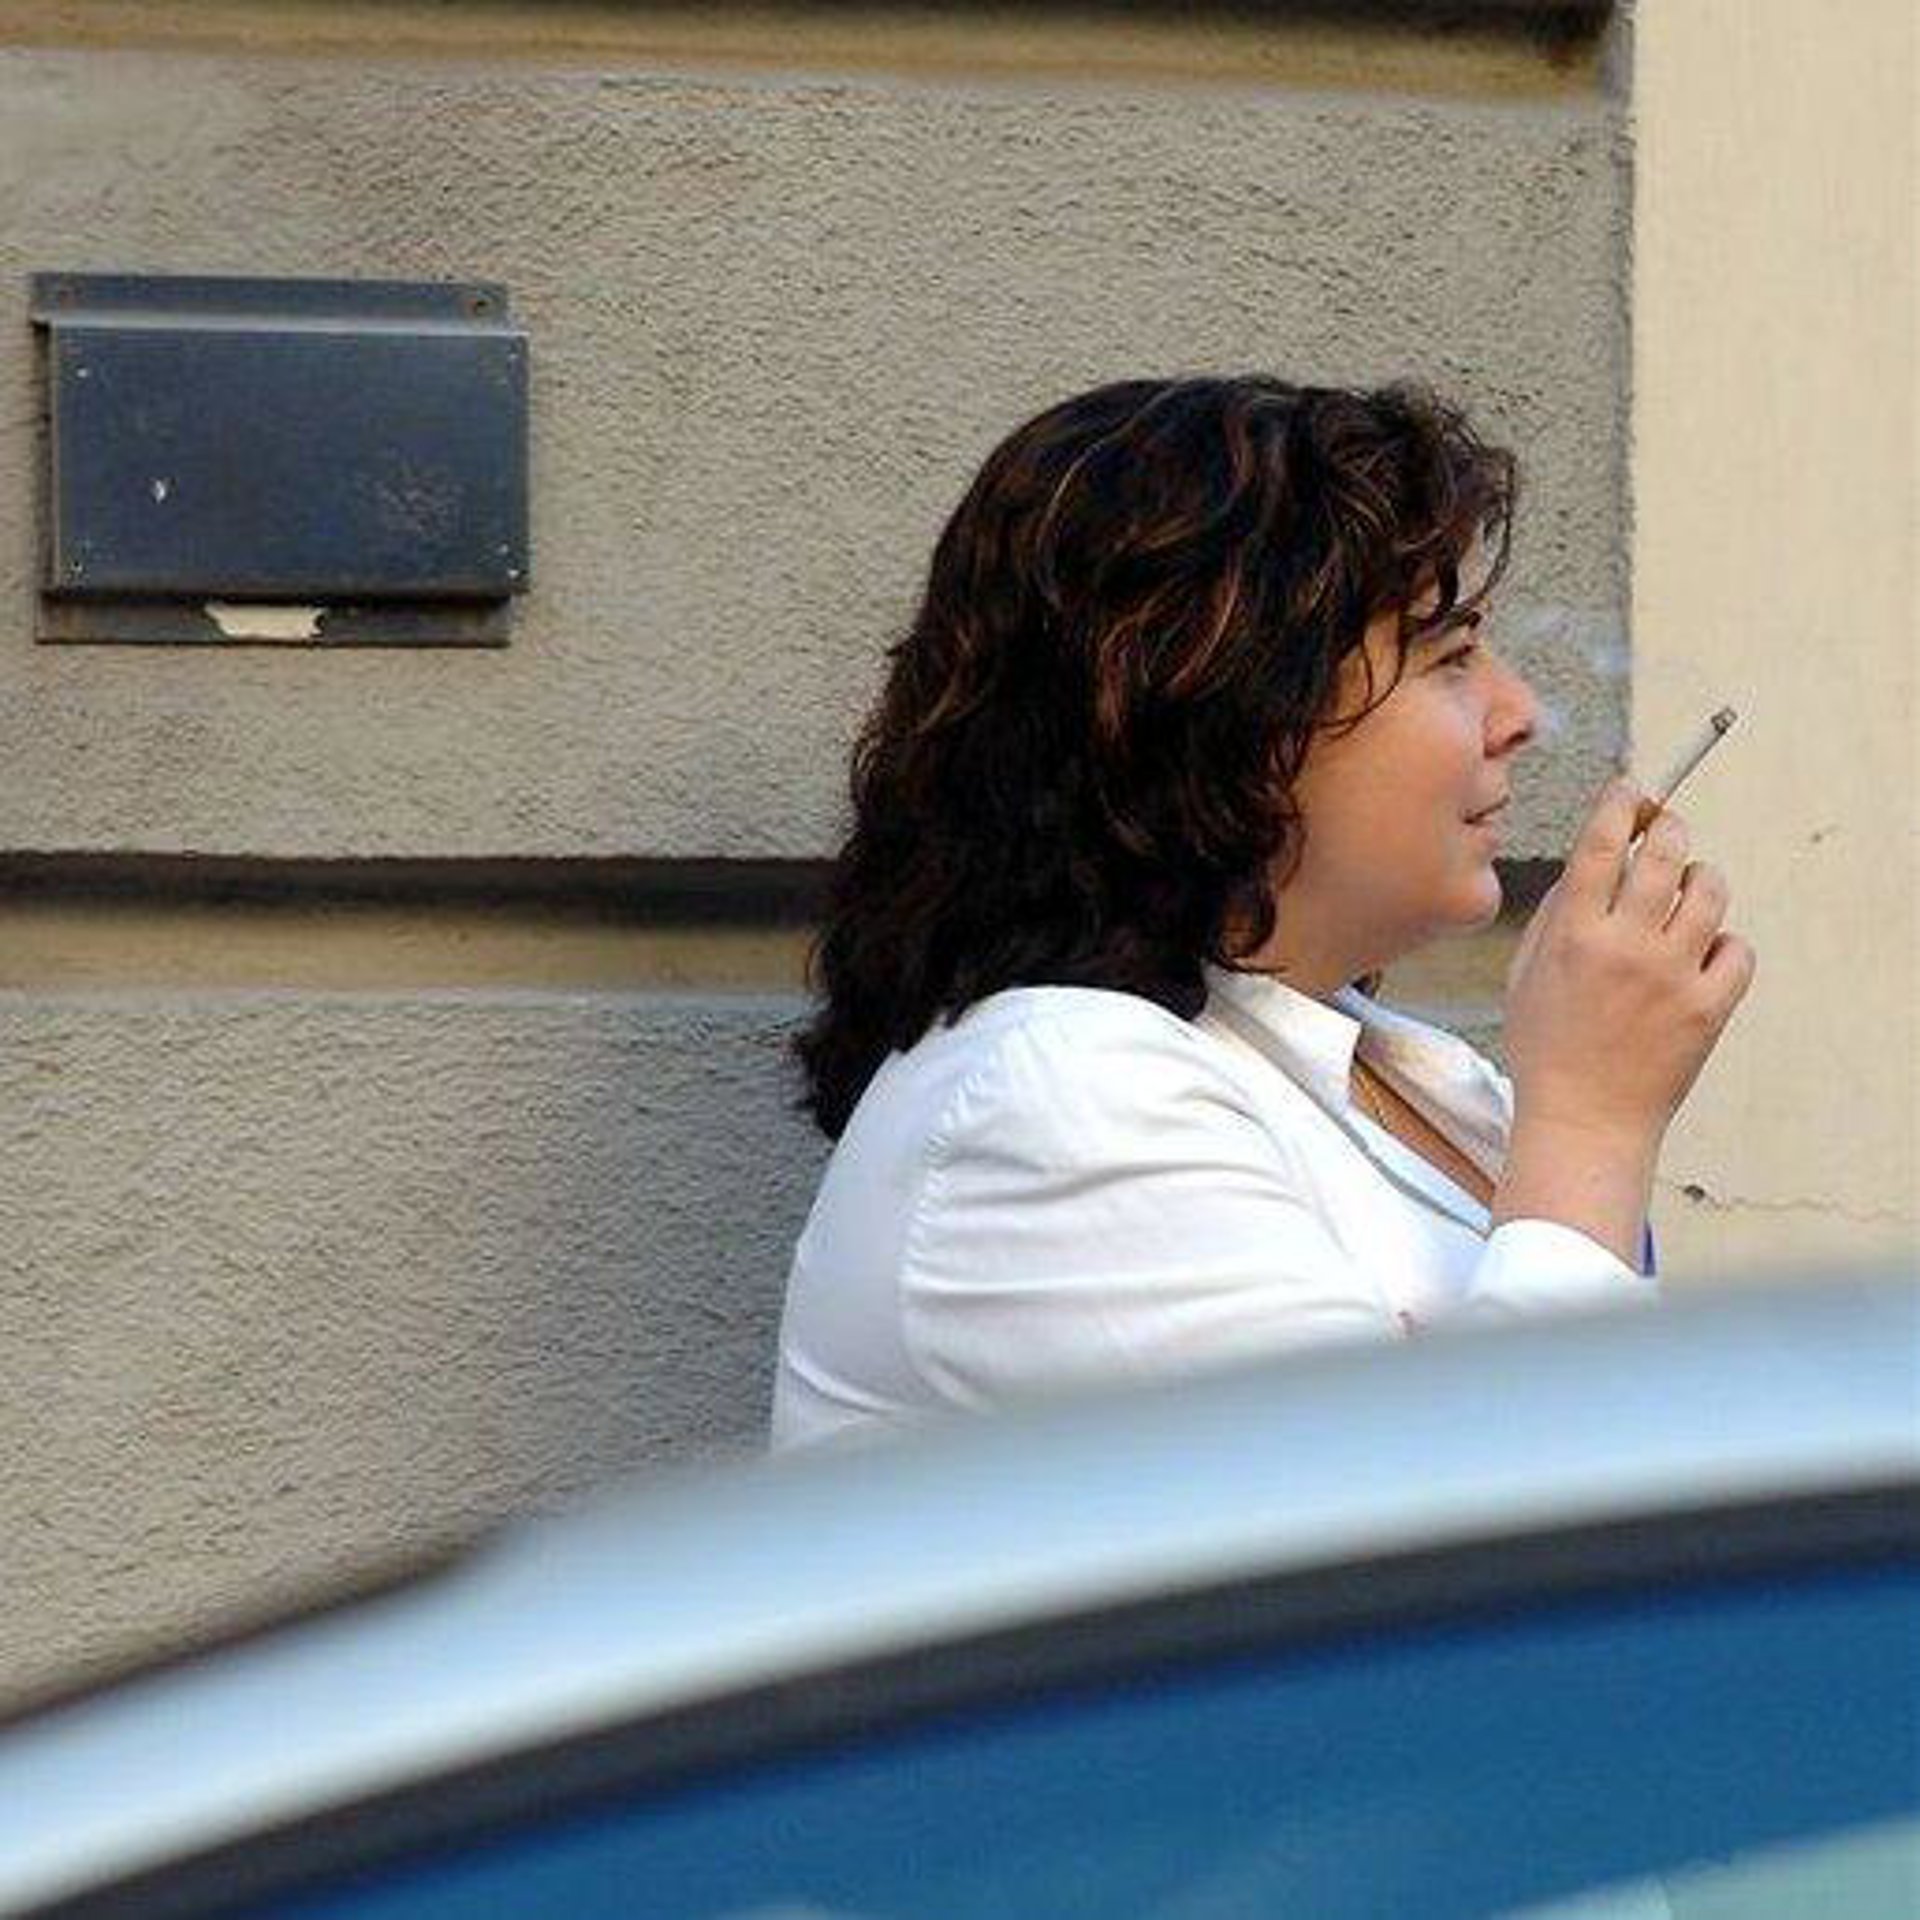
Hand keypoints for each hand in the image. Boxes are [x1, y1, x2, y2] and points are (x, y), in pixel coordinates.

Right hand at [1503, 776, 1756, 1149]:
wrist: (1584, 1120)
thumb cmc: (1545, 1048)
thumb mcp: (1525, 974)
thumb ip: (1556, 916)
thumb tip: (1593, 863)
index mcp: (1574, 935)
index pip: (1602, 842)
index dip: (1619, 803)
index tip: (1629, 791)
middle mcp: (1627, 947)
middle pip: (1666, 852)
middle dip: (1668, 828)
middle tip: (1664, 830)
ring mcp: (1674, 976)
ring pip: (1710, 891)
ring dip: (1700, 880)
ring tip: (1686, 894)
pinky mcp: (1710, 1007)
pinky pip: (1737, 947)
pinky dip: (1723, 943)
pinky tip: (1700, 954)